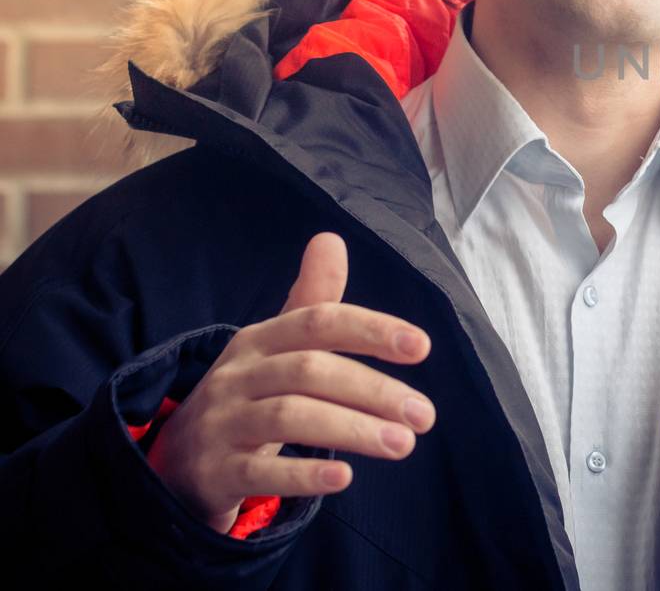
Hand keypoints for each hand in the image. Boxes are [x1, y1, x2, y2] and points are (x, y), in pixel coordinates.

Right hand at [147, 232, 434, 533]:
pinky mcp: (213, 472)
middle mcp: (237, 375)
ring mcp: (221, 423)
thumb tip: (330, 238)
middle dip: (374, 391)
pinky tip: (345, 478)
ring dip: (353, 430)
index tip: (422, 346)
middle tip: (425, 415)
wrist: (177, 460)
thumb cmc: (246, 395)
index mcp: (259, 340)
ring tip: (404, 443)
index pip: (318, 322)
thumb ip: (310, 300)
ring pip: (289, 417)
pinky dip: (303, 474)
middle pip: (311, 371)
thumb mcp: (274, 346)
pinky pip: (258, 471)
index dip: (371, 329)